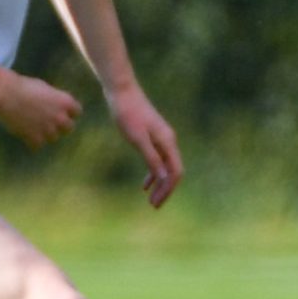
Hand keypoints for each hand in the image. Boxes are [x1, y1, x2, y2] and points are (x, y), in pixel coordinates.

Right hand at [0, 72, 81, 149]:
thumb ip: (54, 100)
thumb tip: (55, 106)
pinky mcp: (35, 138)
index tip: (62, 113)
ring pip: (53, 138)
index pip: (77, 112)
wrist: (5, 93)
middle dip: (61, 126)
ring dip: (46, 134)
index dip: (69, 113)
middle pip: (69, 128)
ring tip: (35, 128)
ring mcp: (49, 129)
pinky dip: (32, 141)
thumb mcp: (46, 88)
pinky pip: (38, 145)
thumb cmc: (23, 85)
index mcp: (66, 102)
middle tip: (49, 123)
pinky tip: (26, 135)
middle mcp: (61, 118)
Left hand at [108, 85, 184, 207]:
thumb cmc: (127, 114)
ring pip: (166, 166)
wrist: (122, 92)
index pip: (175, 172)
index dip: (168, 189)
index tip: (156, 204)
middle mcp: (169, 140)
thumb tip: (165, 178)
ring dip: (160, 184)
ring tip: (151, 199)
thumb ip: (152, 158)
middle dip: (166, 190)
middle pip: (173, 171)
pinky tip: (145, 184)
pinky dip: (154, 173)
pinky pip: (159, 159)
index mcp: (168, 142)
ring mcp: (162, 138)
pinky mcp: (153, 136)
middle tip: (154, 206)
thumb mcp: (137, 139)